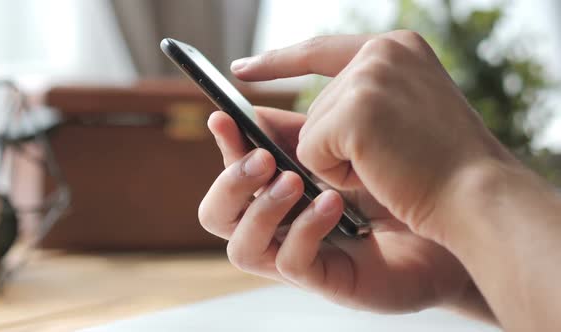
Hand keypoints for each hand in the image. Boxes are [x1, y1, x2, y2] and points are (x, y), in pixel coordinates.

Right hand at [200, 106, 475, 312]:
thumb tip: (258, 108)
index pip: (232, 174)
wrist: (453, 221)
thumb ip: (303, 132)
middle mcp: (281, 227)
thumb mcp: (347, 147)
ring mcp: (300, 255)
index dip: (224, 147)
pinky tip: (331, 202)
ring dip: (262, 208)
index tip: (224, 116)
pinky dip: (304, 228)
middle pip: (216, 215)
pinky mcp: (327, 278)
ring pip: (242, 248)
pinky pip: (291, 261)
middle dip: (230, 183)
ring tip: (294, 179)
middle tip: (262, 158)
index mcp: (280, 193)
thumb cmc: (401, 179)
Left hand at [230, 32, 514, 239]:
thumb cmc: (442, 169)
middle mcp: (381, 51)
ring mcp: (367, 78)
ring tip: (389, 165)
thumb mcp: (395, 121)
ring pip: (311, 132)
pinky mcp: (353, 111)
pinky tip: (377, 174)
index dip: (279, 62)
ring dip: (340, 161)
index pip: (320, 51)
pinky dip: (336, 175)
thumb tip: (265, 119)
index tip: (242, 68)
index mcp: (397, 48)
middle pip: (317, 107)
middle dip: (339, 145)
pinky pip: (311, 152)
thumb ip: (346, 106)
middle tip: (392, 158)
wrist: (477, 197)